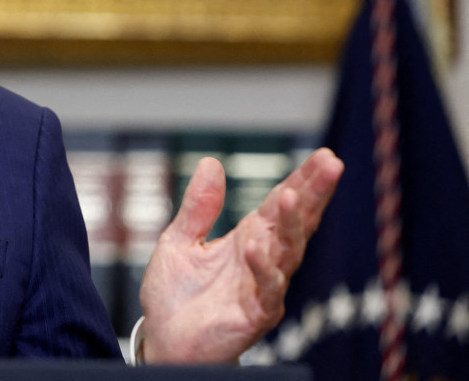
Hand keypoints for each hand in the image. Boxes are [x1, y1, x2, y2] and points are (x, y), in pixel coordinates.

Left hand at [137, 147, 343, 363]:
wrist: (165, 341)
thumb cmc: (176, 294)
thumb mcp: (180, 240)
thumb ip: (198, 207)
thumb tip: (211, 162)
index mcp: (249, 239)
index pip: (280, 205)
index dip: (302, 181)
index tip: (324, 156)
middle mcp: (263, 261)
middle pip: (295, 223)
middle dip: (313, 194)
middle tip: (332, 165)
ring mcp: (263, 288)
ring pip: (286, 254)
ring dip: (290, 226)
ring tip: (290, 196)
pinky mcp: (255, 315)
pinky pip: (266, 291)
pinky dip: (263, 269)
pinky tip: (256, 247)